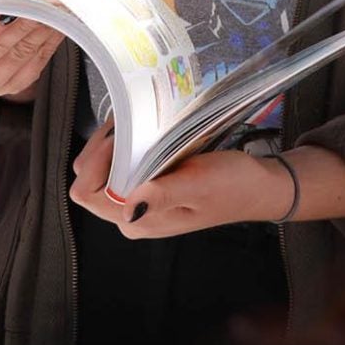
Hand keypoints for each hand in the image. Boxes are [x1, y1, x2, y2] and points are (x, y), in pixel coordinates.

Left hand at [68, 119, 294, 239]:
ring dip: (112, 144)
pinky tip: (142, 132)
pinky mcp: (146, 188)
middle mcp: (130, 215)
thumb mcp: (198, 185)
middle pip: (88, 179)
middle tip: (128, 124)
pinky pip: (118, 165)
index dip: (95, 162)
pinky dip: (124, 145)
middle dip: (101, 148)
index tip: (119, 137)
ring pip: (101, 170)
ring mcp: (136, 202)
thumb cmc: (232, 186)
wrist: (257, 187)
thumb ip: (162, 195)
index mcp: (137, 220)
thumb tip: (128, 208)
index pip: (87, 193)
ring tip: (136, 124)